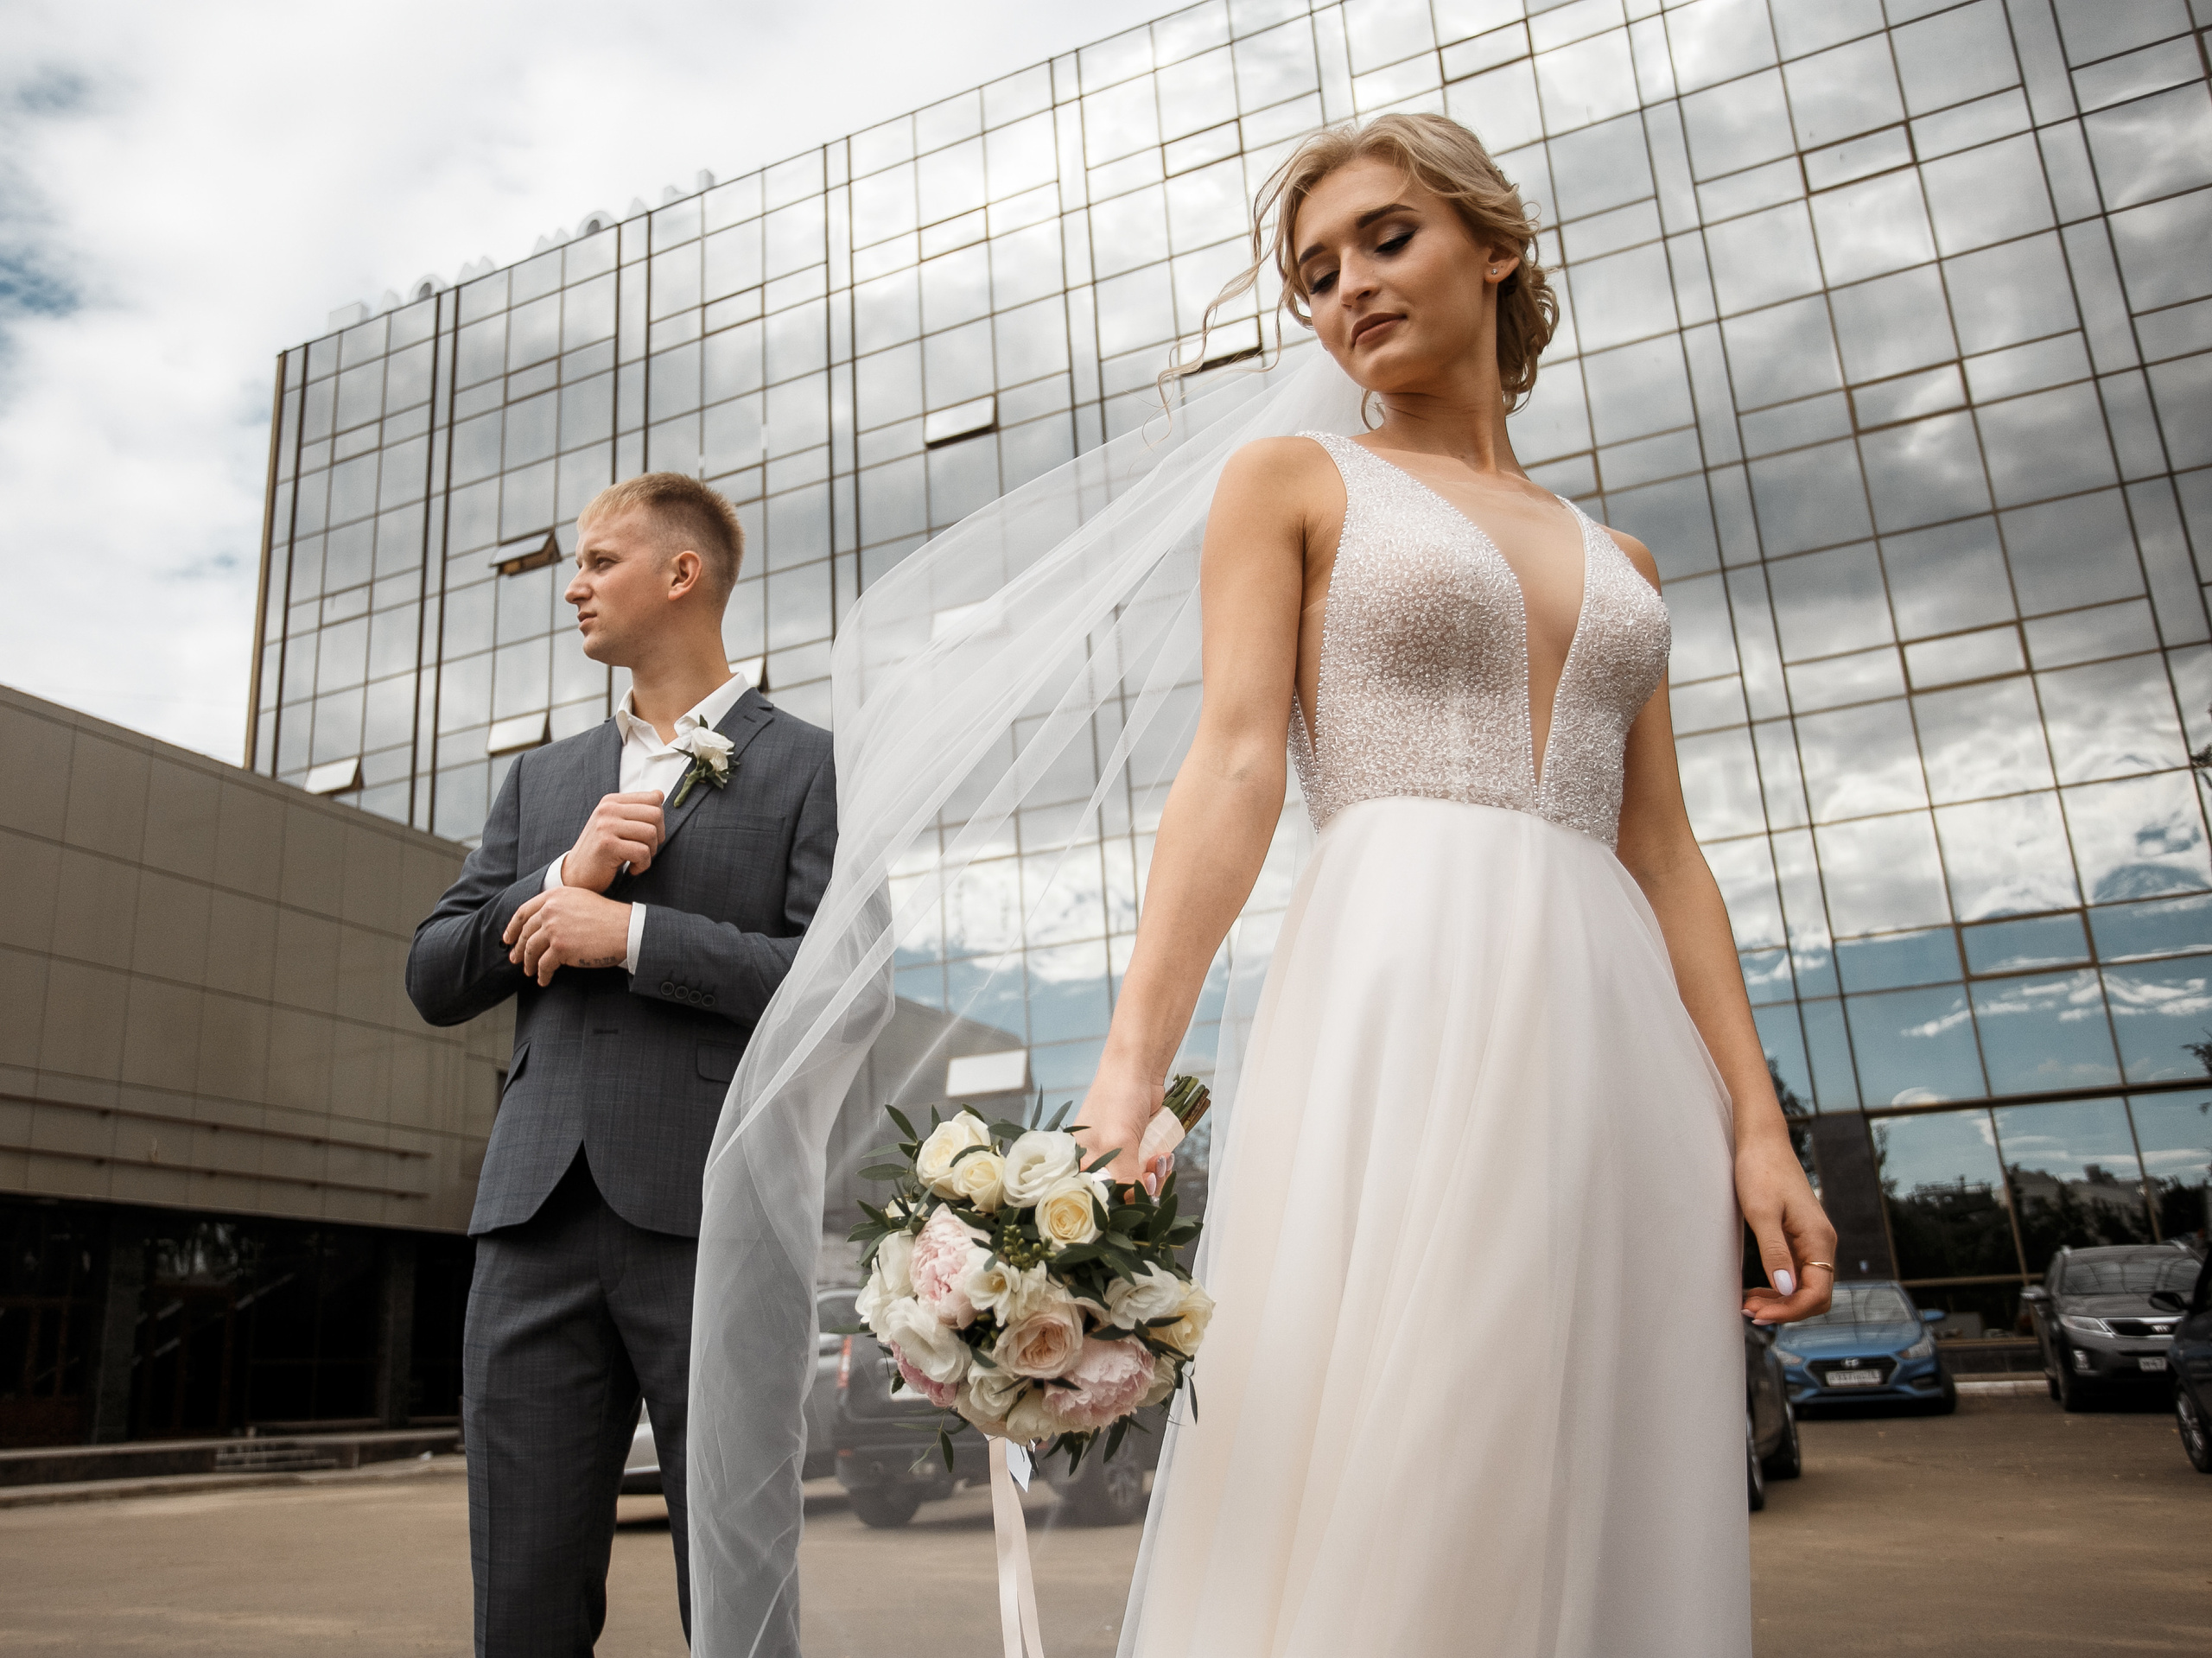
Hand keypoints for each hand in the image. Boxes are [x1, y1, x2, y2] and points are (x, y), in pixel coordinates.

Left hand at [502, 888, 633, 984]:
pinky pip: (544, 965)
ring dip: (528, 963)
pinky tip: (544, 979)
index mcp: (554, 897)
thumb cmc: (607, 916)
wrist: (625, 928)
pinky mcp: (560, 948)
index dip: (513, 927)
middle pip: (525, 932)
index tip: (508, 938)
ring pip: (531, 950)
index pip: (523, 912)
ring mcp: (554, 929)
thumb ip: (559, 906)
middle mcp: (550, 910)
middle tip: (515, 958)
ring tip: (530, 971)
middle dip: (518, 948)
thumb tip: (542, 923)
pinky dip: (542, 975)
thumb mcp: (579, 900)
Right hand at [562, 790, 665, 891]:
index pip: (653, 799)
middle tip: (646, 850)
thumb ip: (637, 810)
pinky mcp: (607, 845)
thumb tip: (660, 794)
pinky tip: (632, 868)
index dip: (659, 820)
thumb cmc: (602, 851)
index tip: (648, 835)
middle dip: (658, 836)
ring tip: (637, 859)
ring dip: (650, 852)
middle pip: (655, 814)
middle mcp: (607, 809)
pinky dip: (643, 865)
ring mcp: (606, 826)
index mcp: (611, 801)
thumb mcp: (617, 825)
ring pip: (651, 833)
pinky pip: (642, 852)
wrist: (576, 874)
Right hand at [1071, 1064, 1165, 1195]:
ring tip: (1161, 1160)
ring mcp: (1116, 1153)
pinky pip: (1147, 1168)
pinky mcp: (1134, 1147)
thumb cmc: (1118, 1099)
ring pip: (1137, 1181)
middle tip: (1153, 1175)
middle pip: (1120, 1192)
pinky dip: (1159, 1166)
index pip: (1095, 1196)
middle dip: (1142, 1187)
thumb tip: (1138, 1203)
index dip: (1118, 1201)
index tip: (1137, 1195)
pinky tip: (1164, 1155)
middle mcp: (1094, 1159)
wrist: (1137, 1068)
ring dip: (1155, 1176)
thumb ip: (1126, 1178)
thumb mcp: (1119, 1143)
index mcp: (1077, 1161)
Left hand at [1737, 1132, 1836, 1326]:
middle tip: (1749, 1312)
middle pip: (1815, 1295)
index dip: (1791, 1311)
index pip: (1817, 1293)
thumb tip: (1786, 1290)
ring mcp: (1811, 1240)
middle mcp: (1821, 1243)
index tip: (1759, 1315)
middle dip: (1785, 1310)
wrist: (1761, 1141)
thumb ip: (1774, 1252)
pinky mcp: (1799, 1236)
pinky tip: (1756, 1289)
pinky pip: (1796, 1272)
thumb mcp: (1761, 1213)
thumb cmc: (1759, 1171)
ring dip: (1780, 1301)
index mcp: (1819, 1239)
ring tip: (1748, 1305)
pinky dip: (1778, 1286)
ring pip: (1805, 1286)